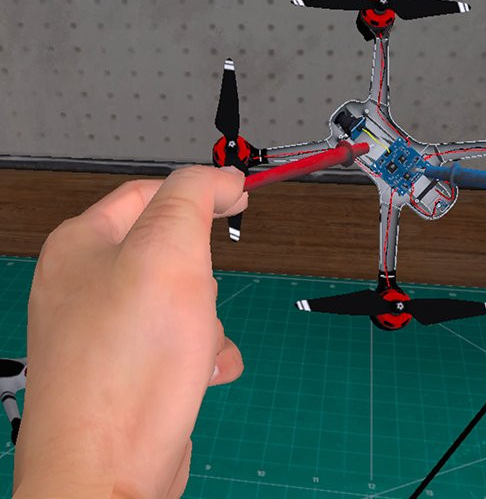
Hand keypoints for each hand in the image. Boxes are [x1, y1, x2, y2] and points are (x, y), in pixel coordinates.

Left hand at [13, 165, 248, 498]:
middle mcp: (85, 284)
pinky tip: (205, 373)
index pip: (149, 193)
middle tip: (202, 294)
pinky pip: (175, 340)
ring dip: (205, 319)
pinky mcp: (124, 368)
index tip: (241, 198)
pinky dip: (200, 351)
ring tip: (198, 346)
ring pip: (179, 298)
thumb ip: (191, 197)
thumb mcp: (168, 251)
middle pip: (167, 250)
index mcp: (82, 245)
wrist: (107, 472)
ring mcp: (103, 329)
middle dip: (200, 273)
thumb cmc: (133, 356)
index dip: (200, 190)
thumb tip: (221, 177)